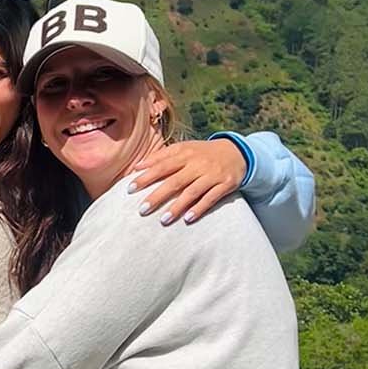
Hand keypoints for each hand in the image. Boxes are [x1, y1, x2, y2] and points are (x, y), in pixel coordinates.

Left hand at [128, 138, 245, 225]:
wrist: (237, 152)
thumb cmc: (202, 153)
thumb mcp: (183, 148)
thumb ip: (160, 156)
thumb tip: (137, 167)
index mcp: (185, 154)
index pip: (162, 166)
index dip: (146, 177)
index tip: (129, 188)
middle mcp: (198, 164)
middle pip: (174, 181)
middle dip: (157, 196)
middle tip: (142, 209)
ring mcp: (212, 175)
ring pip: (192, 192)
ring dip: (177, 206)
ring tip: (163, 220)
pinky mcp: (225, 184)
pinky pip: (211, 198)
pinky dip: (199, 208)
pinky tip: (188, 219)